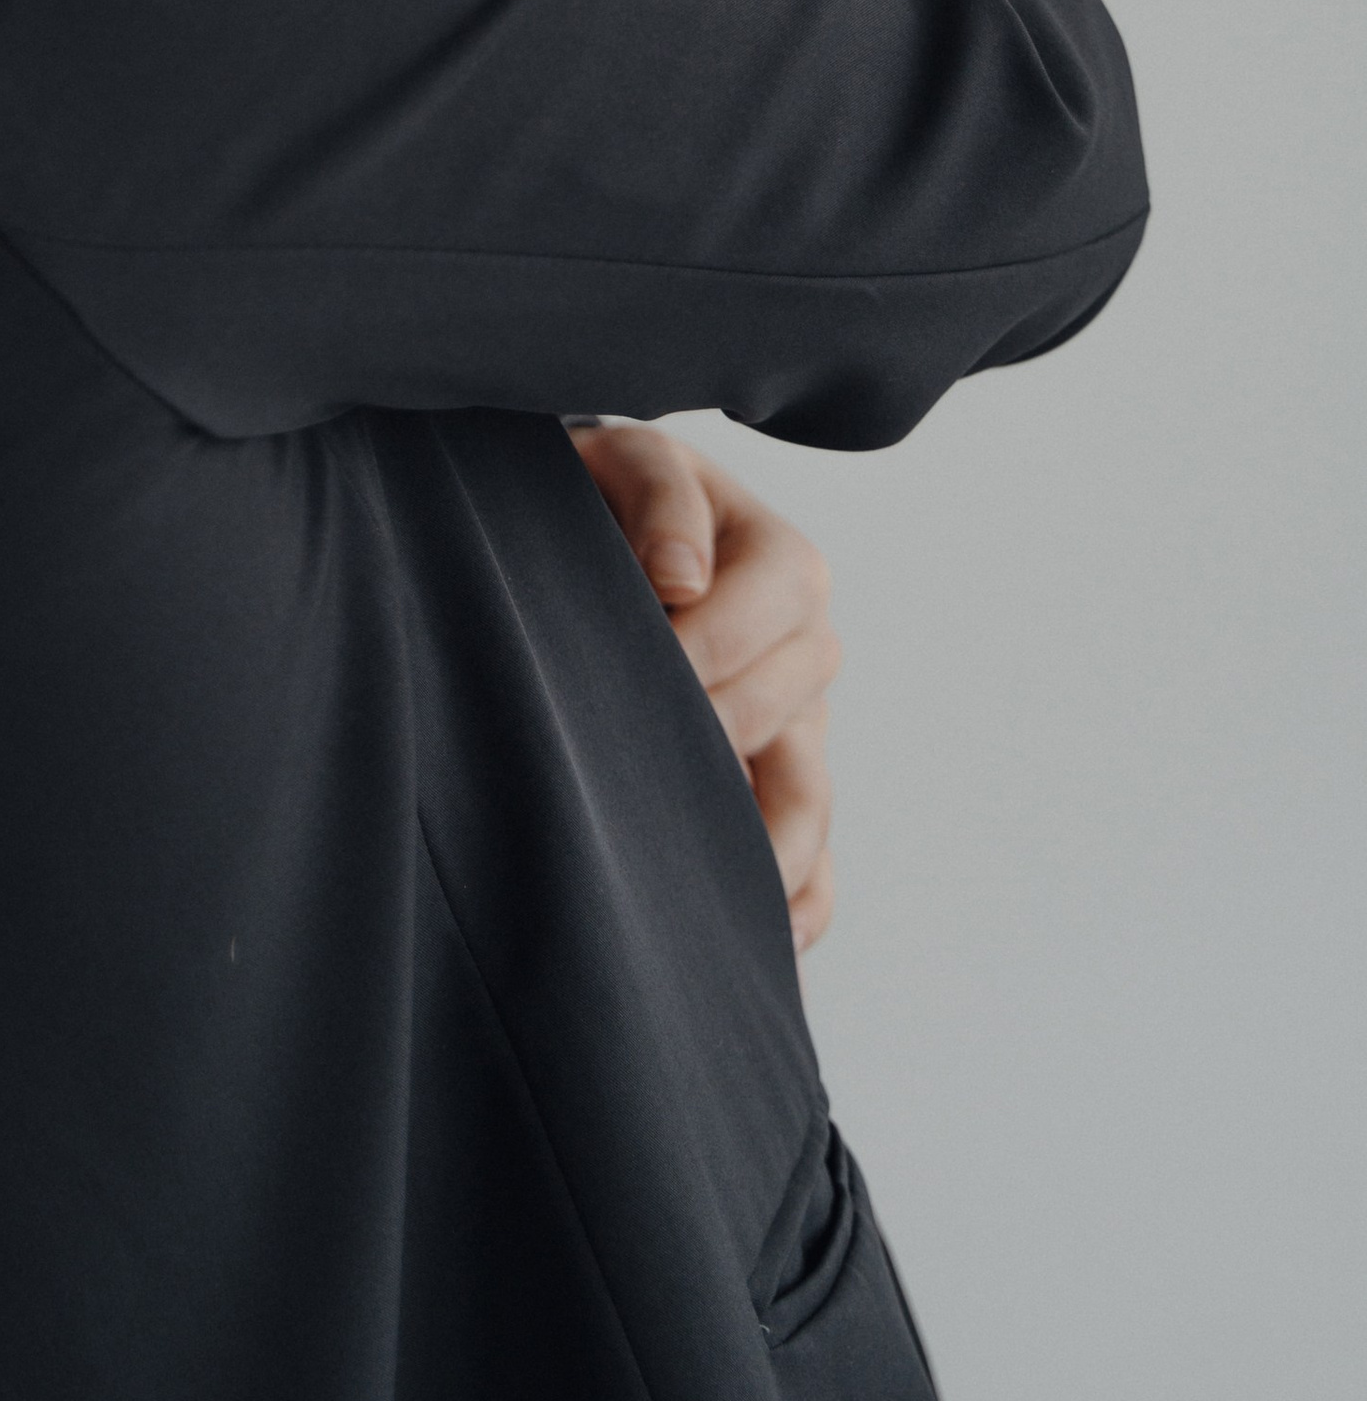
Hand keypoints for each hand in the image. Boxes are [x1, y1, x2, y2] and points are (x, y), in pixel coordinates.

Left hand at [573, 422, 839, 953]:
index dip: (703, 640)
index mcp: (775, 552)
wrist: (586, 534)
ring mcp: (797, 721)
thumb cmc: (600, 494)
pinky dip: (796, 901)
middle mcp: (801, 641)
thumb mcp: (624, 461)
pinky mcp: (778, 785)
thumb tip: (681, 578)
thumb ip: (658, 495)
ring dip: (769, 842)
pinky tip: (766, 940)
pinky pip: (814, 858)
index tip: (632, 662)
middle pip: (791, 702)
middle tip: (636, 763)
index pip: (771, 602)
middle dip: (715, 732)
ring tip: (720, 890)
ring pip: (808, 791)